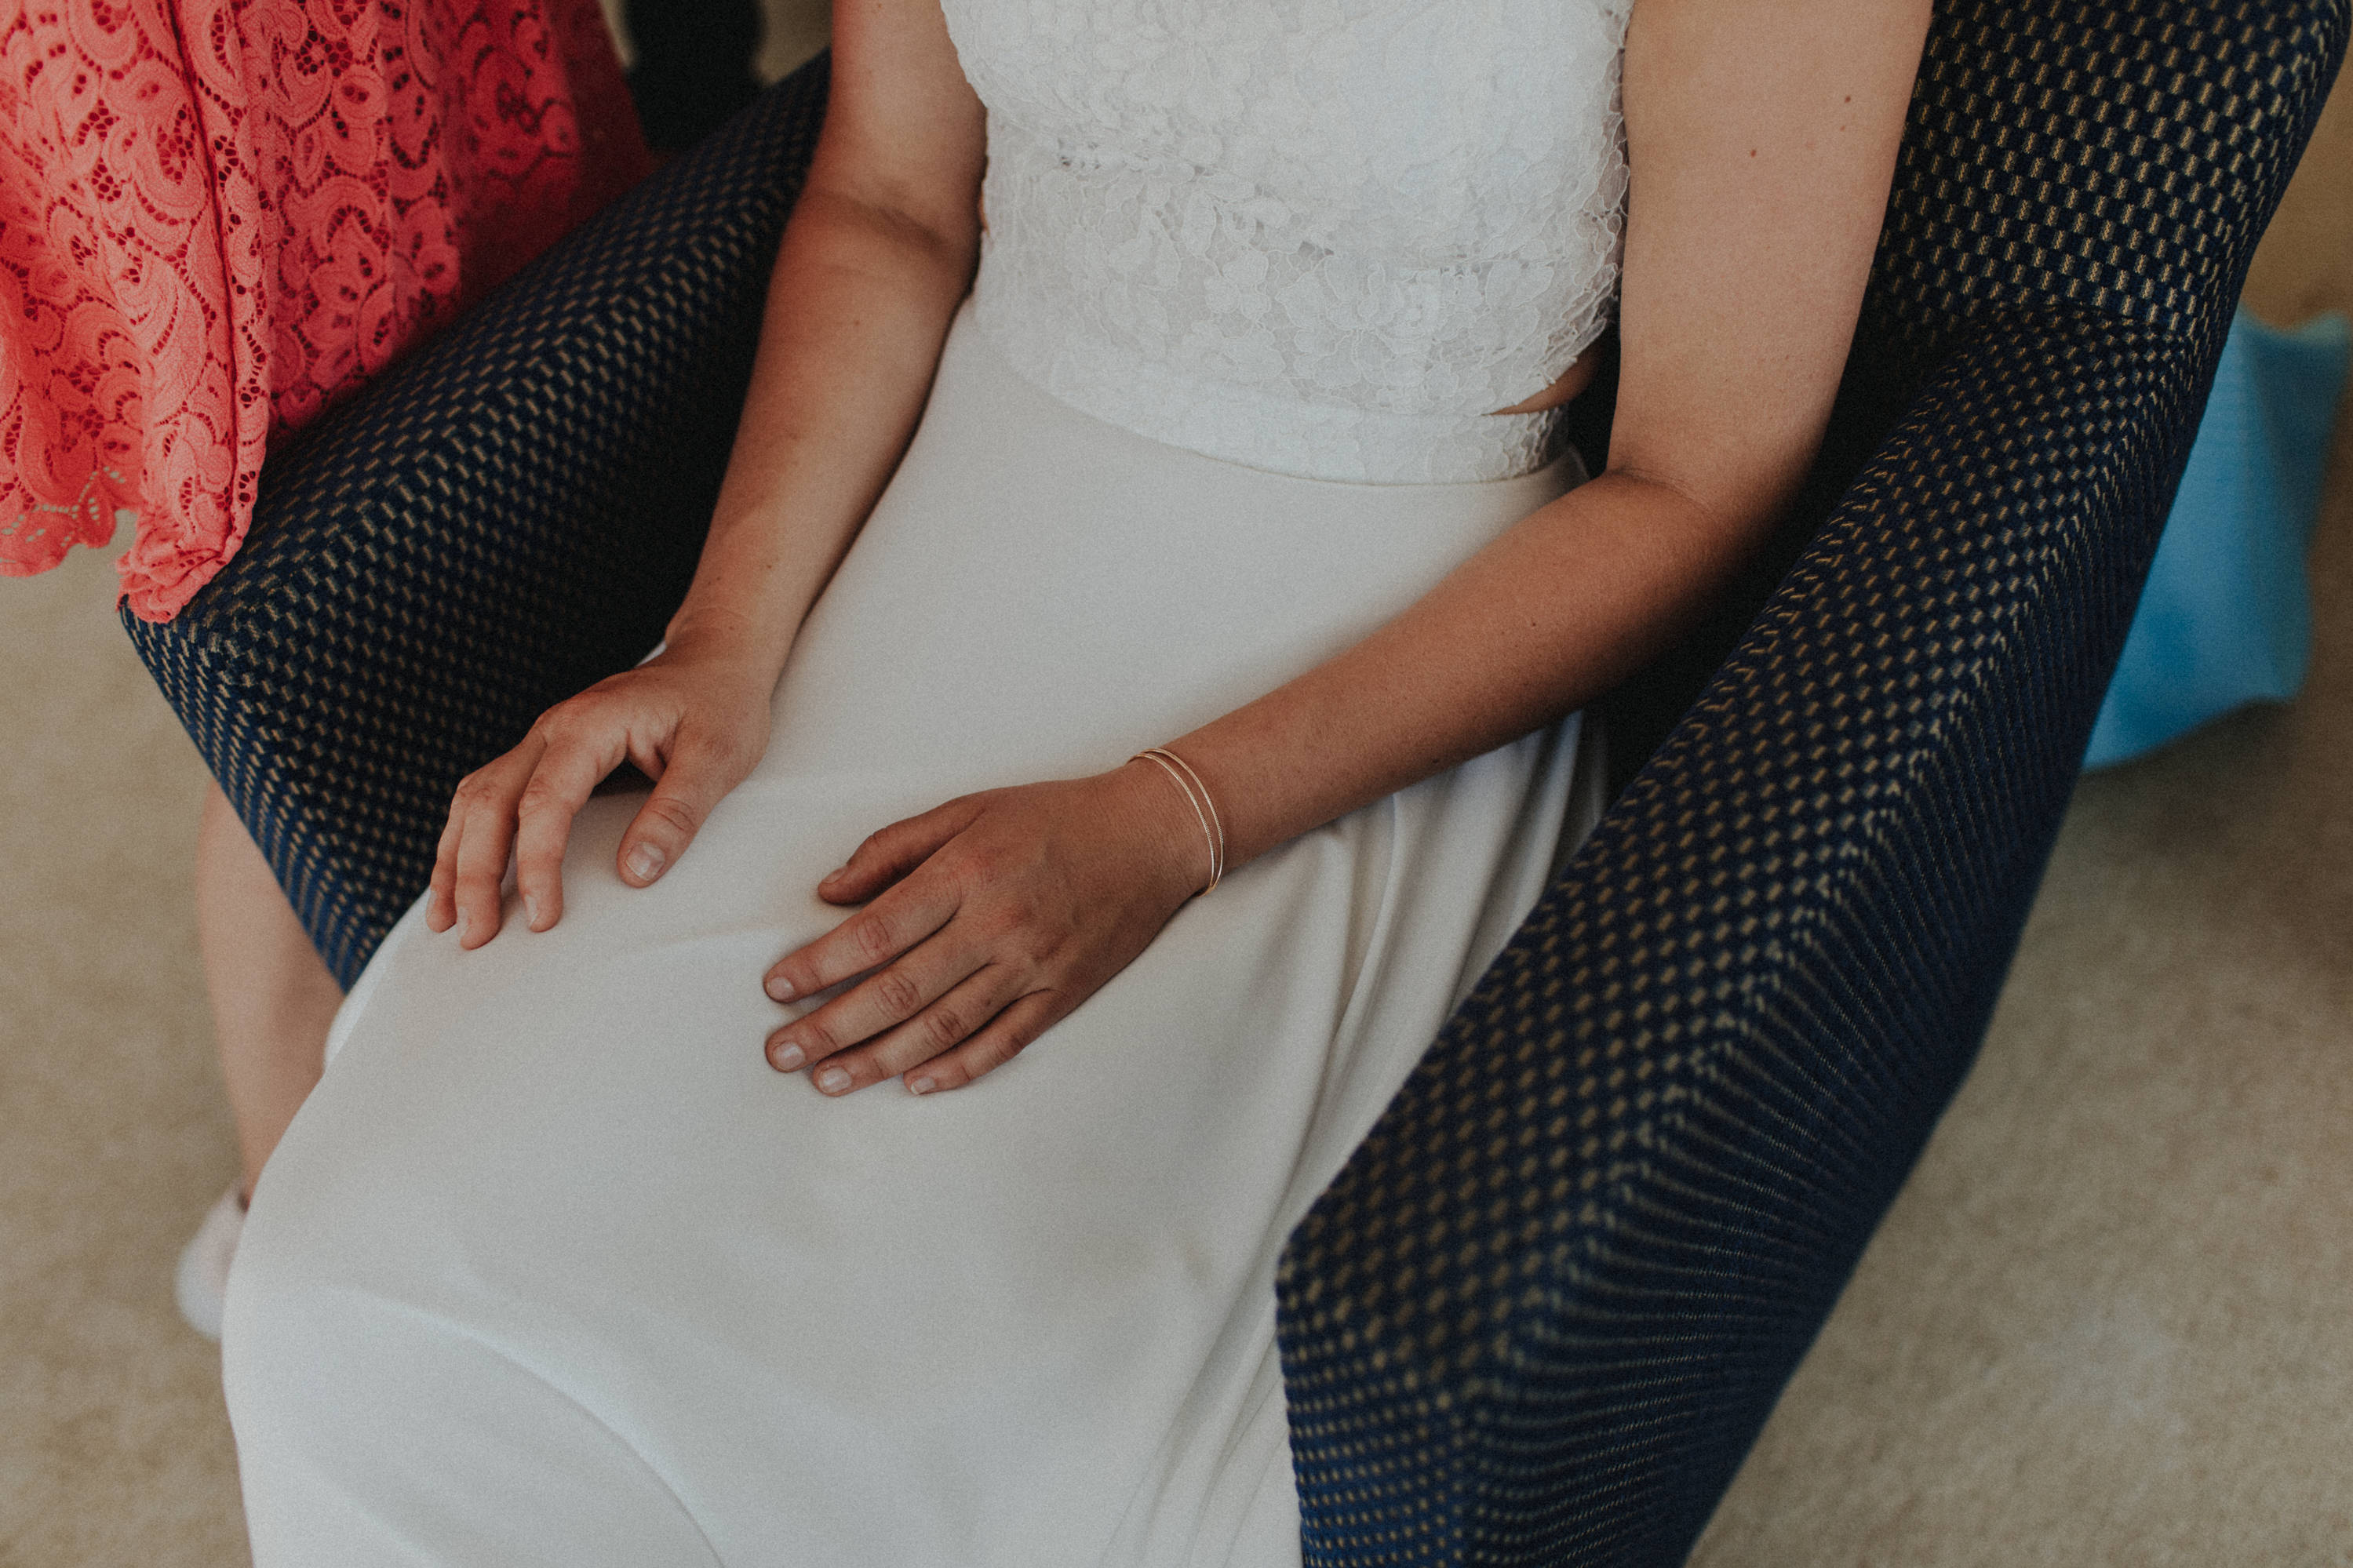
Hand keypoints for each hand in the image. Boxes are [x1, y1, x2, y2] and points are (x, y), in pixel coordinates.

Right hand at [427, 635, 777, 947]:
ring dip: (456, 858)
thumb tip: (635, 873)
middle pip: (489, 802)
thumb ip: (678, 812)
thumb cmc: (721, 704)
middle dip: (473, 873)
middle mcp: (553, 729)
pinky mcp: (547, 755)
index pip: (543, 802)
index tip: (543, 917)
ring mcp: (543, 740)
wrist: (715, 659)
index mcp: (590, 725)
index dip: (537, 864)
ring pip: (476, 798)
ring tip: (446, 919)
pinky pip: (490, 796)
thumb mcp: (718, 757)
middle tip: (474, 936)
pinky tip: (459, 878)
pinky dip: (468, 839)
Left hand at [761, 762, 1213, 1095]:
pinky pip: (1003, 1043)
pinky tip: (914, 1084)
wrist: (1152, 835)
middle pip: (900, 991)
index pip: (877, 932)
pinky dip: (956, 1069)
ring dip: (879, 1060)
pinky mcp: (1062, 994)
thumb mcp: (968, 809)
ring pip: (944, 1028)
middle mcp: (997, 925)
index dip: (820, 965)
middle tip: (780, 1054)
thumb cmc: (1053, 816)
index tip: (776, 987)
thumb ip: (893, 849)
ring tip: (828, 1080)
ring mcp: (1033, 966)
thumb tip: (828, 893)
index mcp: (966, 873)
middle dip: (831, 1027)